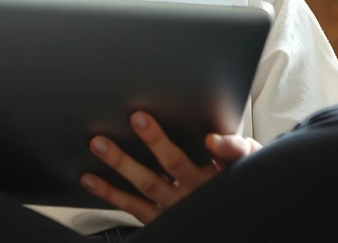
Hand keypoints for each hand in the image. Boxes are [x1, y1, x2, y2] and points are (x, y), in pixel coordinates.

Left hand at [80, 112, 261, 223]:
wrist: (230, 218)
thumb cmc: (233, 180)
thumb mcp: (248, 163)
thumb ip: (234, 148)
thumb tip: (214, 139)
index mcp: (223, 171)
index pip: (230, 155)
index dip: (222, 148)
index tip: (210, 141)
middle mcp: (198, 189)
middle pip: (177, 164)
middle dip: (156, 141)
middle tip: (137, 118)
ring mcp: (176, 206)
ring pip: (148, 183)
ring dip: (122, 163)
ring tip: (100, 144)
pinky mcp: (159, 218)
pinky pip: (132, 206)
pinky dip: (109, 192)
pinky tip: (89, 178)